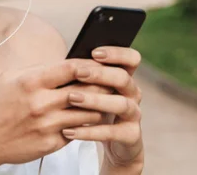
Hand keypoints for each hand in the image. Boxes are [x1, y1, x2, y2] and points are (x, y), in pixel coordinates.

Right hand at [0, 59, 112, 168]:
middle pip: (85, 90)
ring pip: (87, 113)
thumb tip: (65, 65)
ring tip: (107, 99)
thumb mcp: (10, 77)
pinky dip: (86, 123)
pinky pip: (78, 131)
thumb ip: (38, 70)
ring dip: (99, 105)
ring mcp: (47, 125)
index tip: (99, 62)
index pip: (71, 67)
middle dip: (102, 84)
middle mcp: (41, 103)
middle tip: (113, 79)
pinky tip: (90, 117)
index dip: (90, 64)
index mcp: (31, 82)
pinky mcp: (50, 143)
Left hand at [63, 47, 143, 168]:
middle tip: (78, 73)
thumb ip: (83, 77)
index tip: (94, 52)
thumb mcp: (90, 91)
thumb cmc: (95, 109)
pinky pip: (112, 133)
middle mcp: (133, 93)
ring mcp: (134, 115)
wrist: (112, 144)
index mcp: (125, 78)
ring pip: (121, 104)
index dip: (116, 53)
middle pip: (123, 78)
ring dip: (95, 100)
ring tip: (72, 98)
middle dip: (100, 74)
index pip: (131, 59)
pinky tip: (69, 130)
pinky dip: (89, 132)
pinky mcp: (131, 136)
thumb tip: (62, 63)